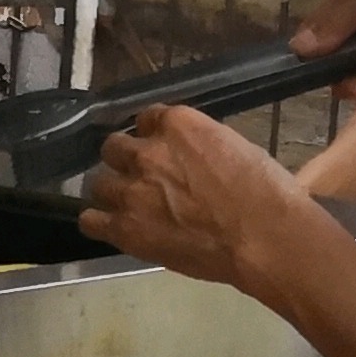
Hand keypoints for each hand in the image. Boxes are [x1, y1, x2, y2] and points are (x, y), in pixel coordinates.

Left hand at [78, 105, 323, 295]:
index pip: (148, 118)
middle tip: (142, 177)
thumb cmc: (266, 194)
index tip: (159, 148)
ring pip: (99, 182)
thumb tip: (189, 156)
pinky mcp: (124, 227)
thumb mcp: (236, 148)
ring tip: (129, 205)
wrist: (263, 238)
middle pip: (114, 147)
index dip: (151, 135)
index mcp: (178, 125)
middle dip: (126, 160)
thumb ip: (200, 147)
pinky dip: (98, 222)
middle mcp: (147, 152)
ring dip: (113, 191)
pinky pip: (89, 221)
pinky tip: (111, 226)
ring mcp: (131, 190)